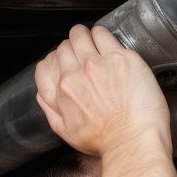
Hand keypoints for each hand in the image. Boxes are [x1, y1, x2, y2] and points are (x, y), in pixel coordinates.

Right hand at [35, 25, 170, 156]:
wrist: (133, 142)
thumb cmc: (106, 141)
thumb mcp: (67, 132)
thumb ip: (51, 110)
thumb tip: (43, 95)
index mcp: (63, 89)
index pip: (48, 63)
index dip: (56, 60)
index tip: (65, 59)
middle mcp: (78, 73)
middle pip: (65, 47)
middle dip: (72, 48)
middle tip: (82, 51)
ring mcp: (99, 63)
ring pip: (81, 35)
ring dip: (84, 36)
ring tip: (92, 40)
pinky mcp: (121, 58)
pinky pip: (104, 34)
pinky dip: (102, 34)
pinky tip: (106, 41)